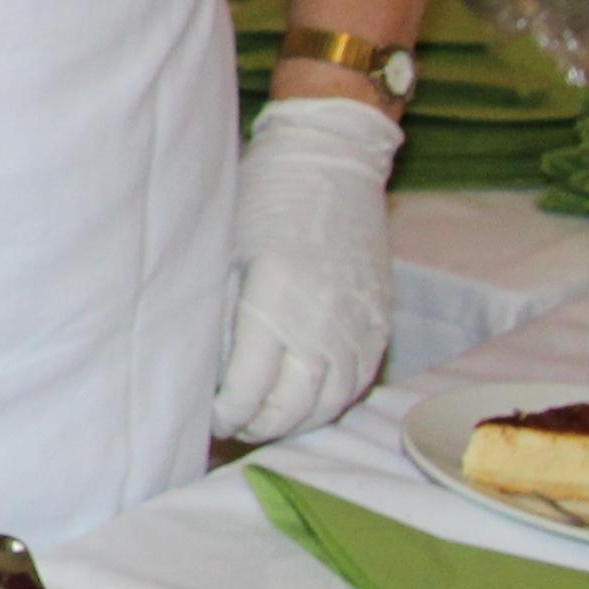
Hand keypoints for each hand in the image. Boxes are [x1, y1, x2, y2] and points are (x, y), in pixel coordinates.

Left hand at [213, 93, 400, 441]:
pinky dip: (329, 404)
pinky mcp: (380, 323)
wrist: (330, 162)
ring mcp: (359, 325)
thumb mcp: (224, 253)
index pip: (249, 387)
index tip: (208, 417)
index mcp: (275, 300)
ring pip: (328, 404)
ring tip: (263, 421)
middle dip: (256, 425)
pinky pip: (358, 384)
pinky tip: (305, 404)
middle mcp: (323, 321)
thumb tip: (208, 374)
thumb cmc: (263, 199)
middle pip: (291, 406)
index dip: (226, 413)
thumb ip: (218, 316)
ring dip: (293, 423)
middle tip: (231, 425)